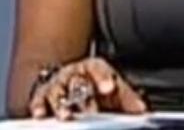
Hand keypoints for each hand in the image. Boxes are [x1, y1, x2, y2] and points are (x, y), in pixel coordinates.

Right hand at [28, 57, 146, 119]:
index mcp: (93, 69)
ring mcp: (57, 85)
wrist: (66, 79)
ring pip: (58, 93)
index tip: (109, 87)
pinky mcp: (41, 97)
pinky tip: (42, 113)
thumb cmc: (92, 85)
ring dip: (62, 104)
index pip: (99, 69)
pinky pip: (39, 101)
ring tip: (67, 115)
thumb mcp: (111, 87)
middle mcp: (74, 75)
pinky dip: (40, 107)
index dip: (104, 78)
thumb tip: (142, 110)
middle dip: (84, 96)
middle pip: (78, 82)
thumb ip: (127, 98)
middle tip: (91, 110)